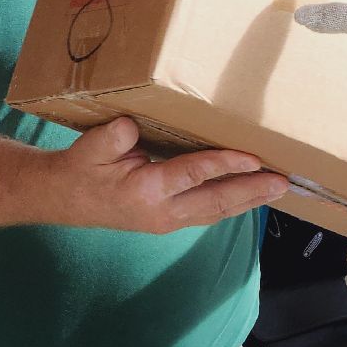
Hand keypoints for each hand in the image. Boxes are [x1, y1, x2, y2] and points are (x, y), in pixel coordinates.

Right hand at [57, 118, 289, 233]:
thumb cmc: (80, 168)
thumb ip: (113, 137)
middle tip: (284, 181)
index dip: (225, 164)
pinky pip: (208, 212)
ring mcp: (168, 220)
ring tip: (278, 189)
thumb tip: (132, 126)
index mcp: (145, 191)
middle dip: (253, 191)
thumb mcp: (90, 147)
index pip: (194, 174)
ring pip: (217, 210)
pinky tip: (250, 195)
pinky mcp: (170, 220)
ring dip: (249, 200)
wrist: (62, 199)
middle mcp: (162, 211)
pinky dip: (233, 204)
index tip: (254, 158)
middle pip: (216, 200)